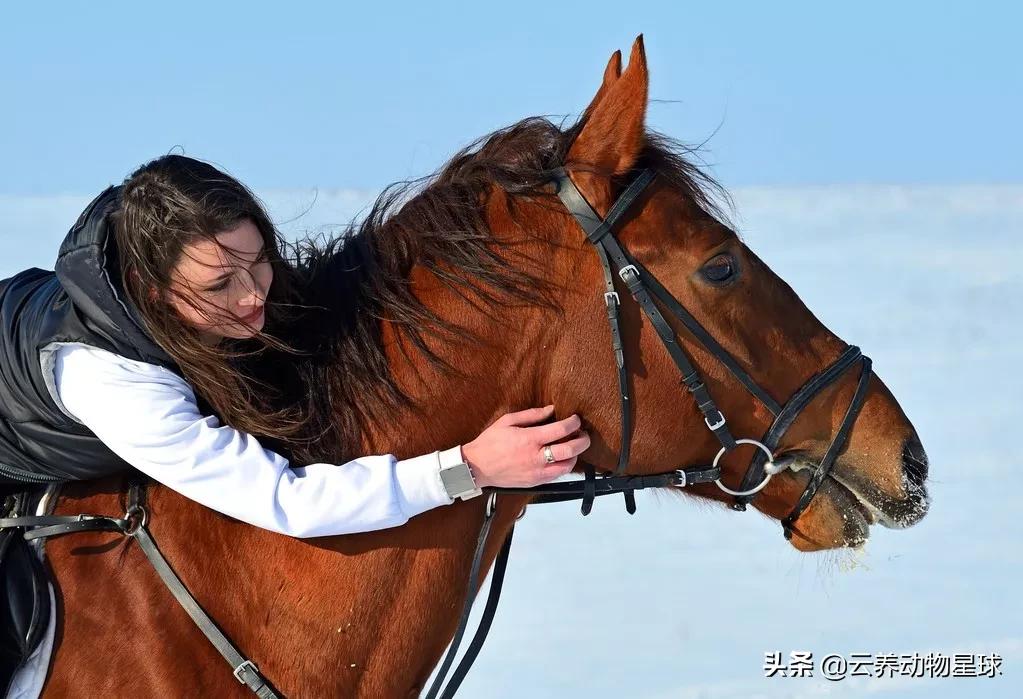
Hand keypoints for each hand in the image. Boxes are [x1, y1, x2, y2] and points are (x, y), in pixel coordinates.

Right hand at [460, 405, 590, 488]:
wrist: (477, 467)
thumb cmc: (490, 443)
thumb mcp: (507, 421)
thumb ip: (531, 415)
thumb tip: (551, 410)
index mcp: (529, 439)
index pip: (561, 430)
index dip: (573, 423)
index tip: (575, 419)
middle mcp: (536, 457)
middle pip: (570, 450)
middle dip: (583, 441)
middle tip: (583, 435)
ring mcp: (536, 472)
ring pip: (567, 466)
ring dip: (575, 456)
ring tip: (573, 447)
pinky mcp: (535, 482)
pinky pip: (556, 476)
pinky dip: (564, 467)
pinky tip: (561, 459)